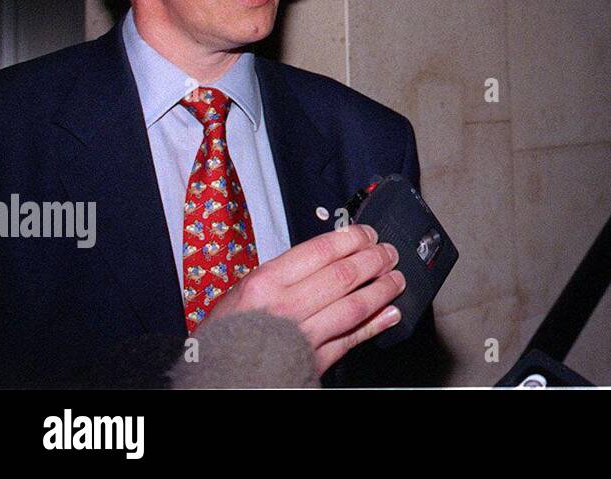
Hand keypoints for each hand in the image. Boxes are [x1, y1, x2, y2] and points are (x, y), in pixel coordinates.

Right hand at [209, 225, 405, 374]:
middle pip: (344, 275)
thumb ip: (285, 273)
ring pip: (354, 306)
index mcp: (266, 283)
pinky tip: (390, 314)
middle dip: (375, 260)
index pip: (322, 251)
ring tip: (396, 279)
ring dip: (382, 290)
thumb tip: (329, 256)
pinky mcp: (312, 362)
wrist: (213, 377)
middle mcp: (286, 307)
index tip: (368, 233)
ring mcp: (302, 336)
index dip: (353, 239)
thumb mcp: (244, 291)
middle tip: (389, 253)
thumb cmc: (225, 333)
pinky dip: (374, 325)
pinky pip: (351, 340)